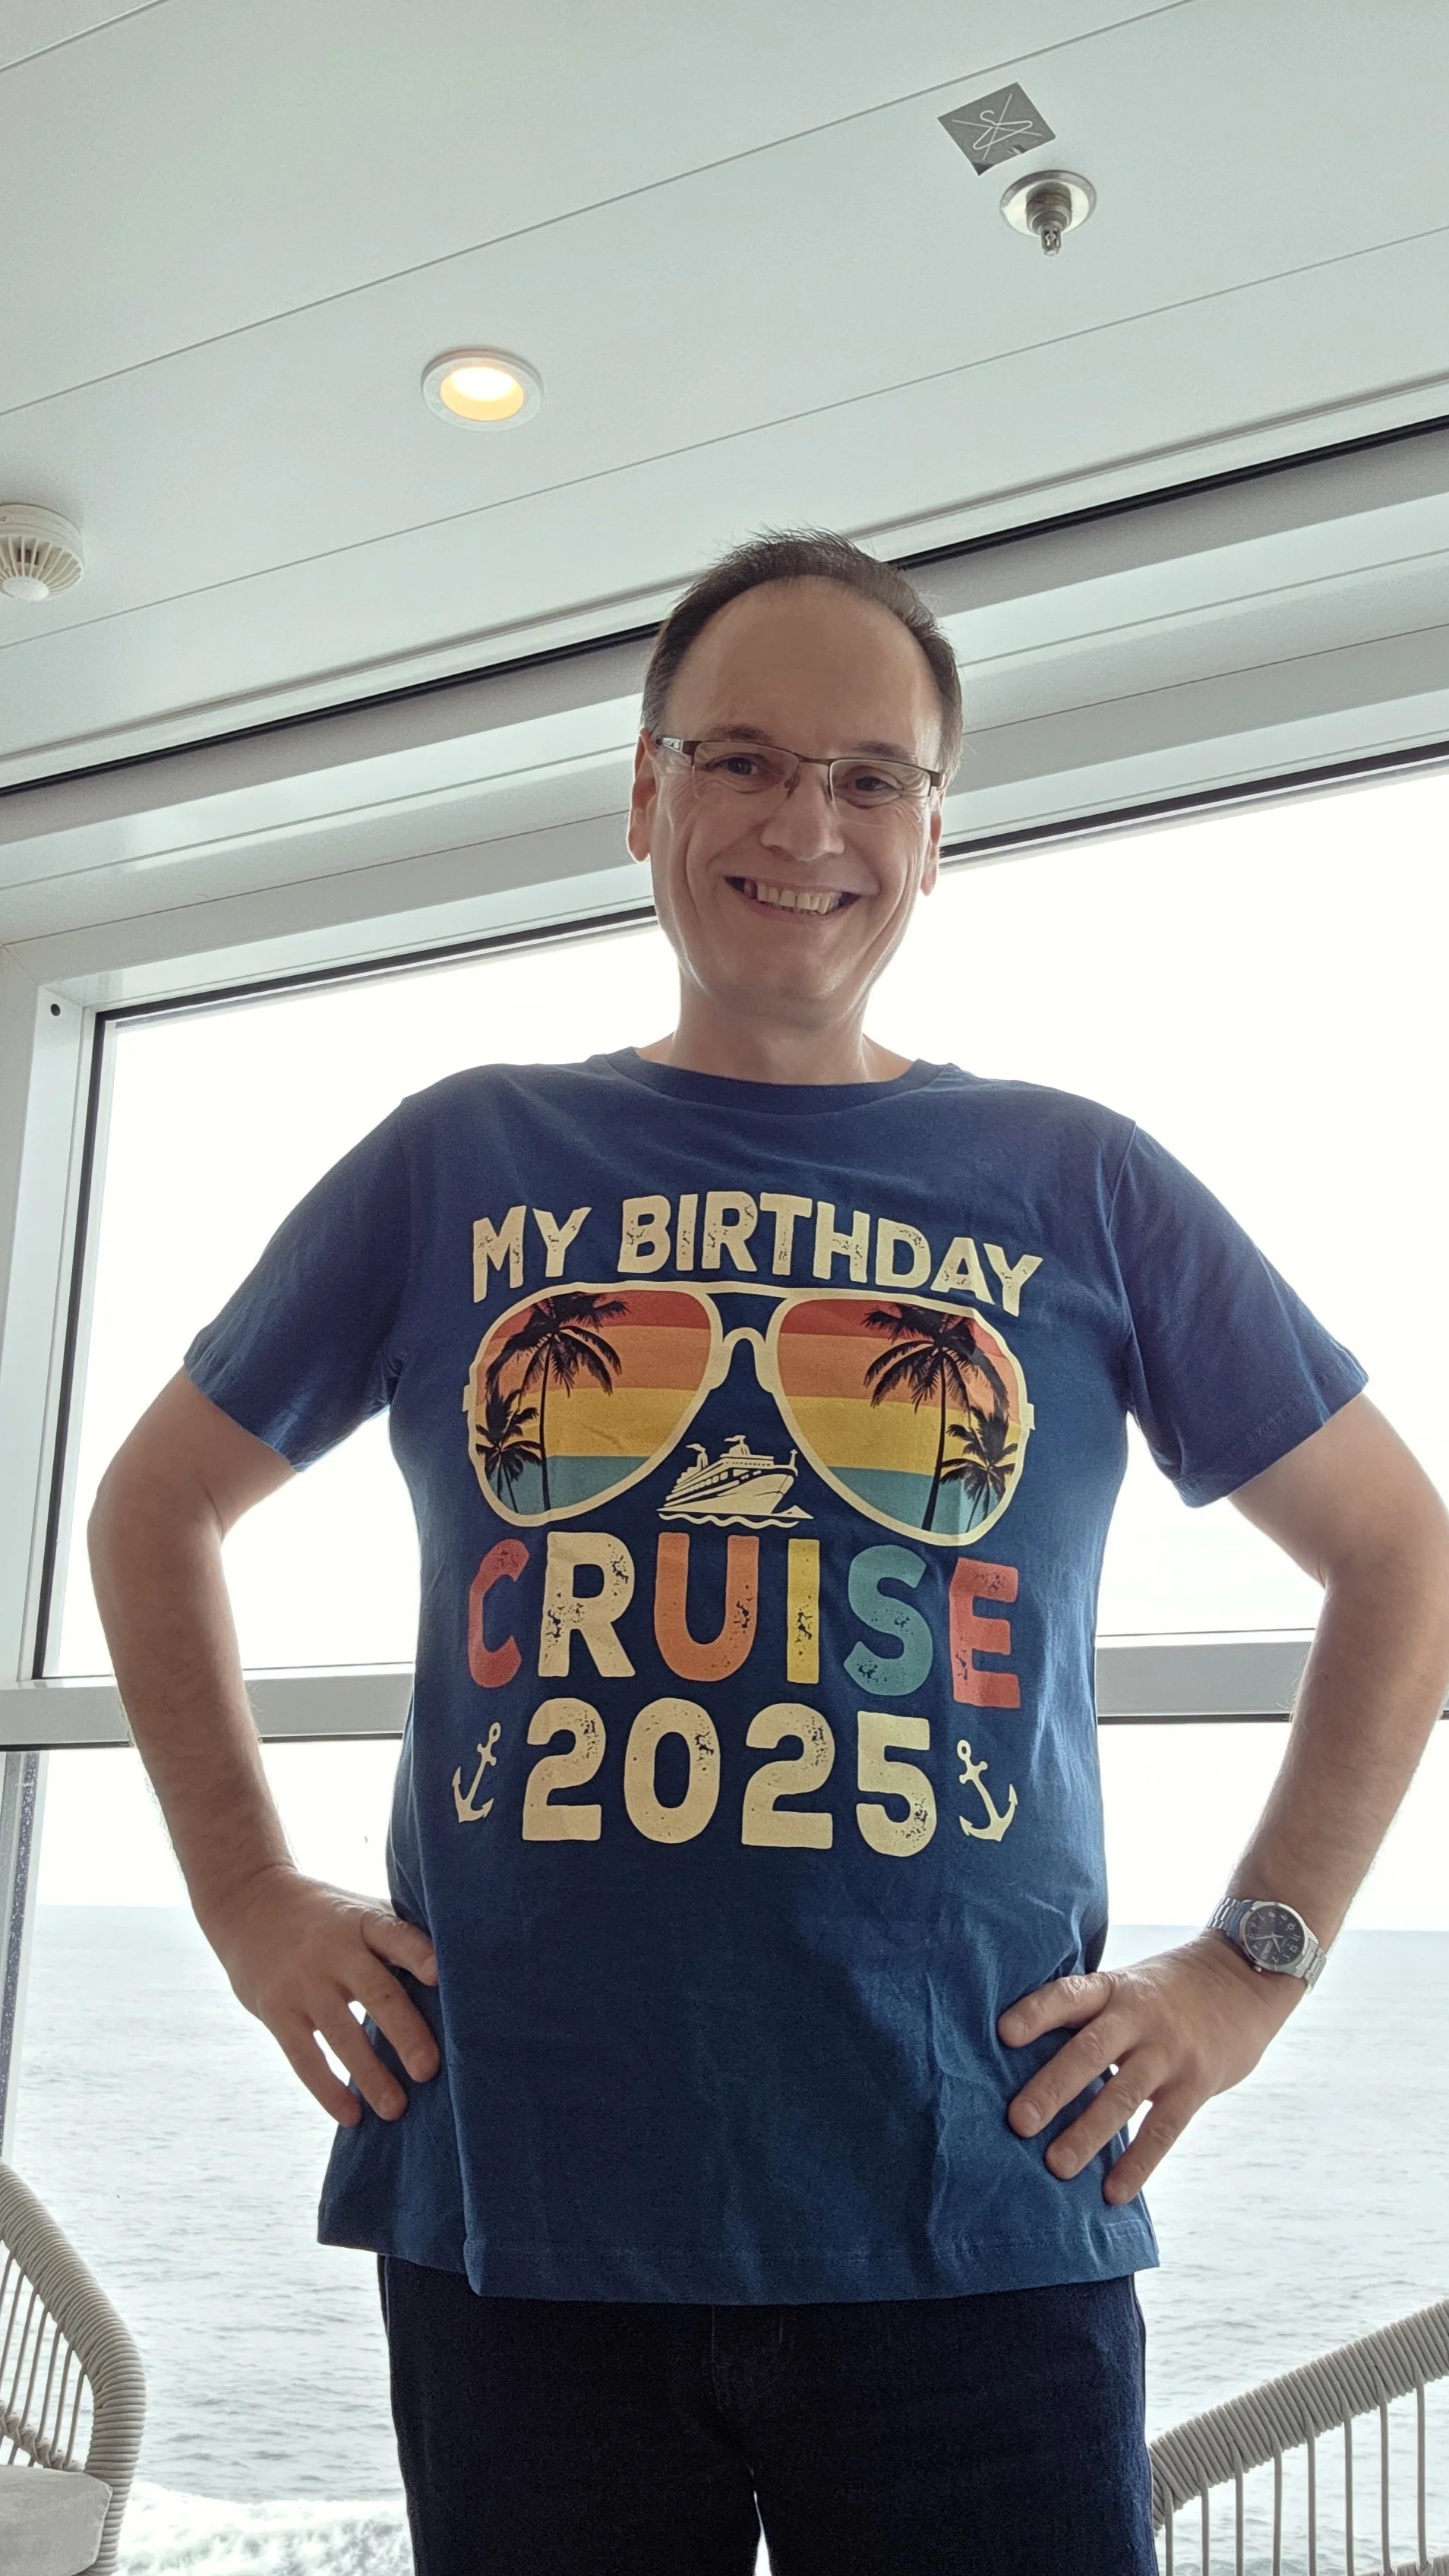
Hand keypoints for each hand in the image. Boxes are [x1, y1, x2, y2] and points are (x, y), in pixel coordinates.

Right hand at [202, 1863, 439, 2125]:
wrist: (247, 1901)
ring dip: (370, 2075)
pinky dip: (328, 2089)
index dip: (418, 1953)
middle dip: (405, 2033)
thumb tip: (454, 1980)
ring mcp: (302, 1982)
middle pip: (377, 1992)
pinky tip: (351, 2115)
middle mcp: (333, 1951)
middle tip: (429, 2071)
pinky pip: (304, 2056)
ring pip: (342, 2033)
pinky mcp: (276, 2010)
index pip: (395, 1935)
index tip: (441, 1975)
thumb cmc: (324, 1915)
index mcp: (362, 1921)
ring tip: (396, 2110)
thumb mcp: (358, 1911)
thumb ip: (396, 1939)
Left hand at [998, 1934, 1301, 2202]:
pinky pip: (1164, 2128)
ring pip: (1122, 2096)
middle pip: (1089, 2052)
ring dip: (1087, 2133)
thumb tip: (1027, 2056)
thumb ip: (1091, 2014)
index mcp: (1114, 1988)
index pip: (1069, 1995)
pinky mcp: (1197, 2083)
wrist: (1247, 1977)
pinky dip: (1138, 2163)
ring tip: (1055, 2166)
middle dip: (1052, 2088)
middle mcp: (1138, 2017)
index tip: (1003, 2033)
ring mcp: (1169, 2052)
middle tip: (1018, 2122)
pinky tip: (1114, 2193)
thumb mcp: (1130, 1983)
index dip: (1037, 2012)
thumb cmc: (1170, 1989)